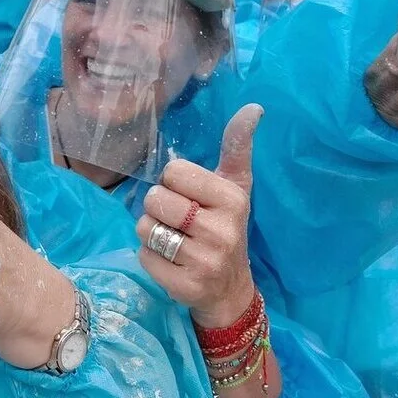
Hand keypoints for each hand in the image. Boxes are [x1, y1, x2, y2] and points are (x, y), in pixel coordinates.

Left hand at [136, 104, 262, 328]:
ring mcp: (204, 261)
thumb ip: (237, 146)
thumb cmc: (225, 226)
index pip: (173, 172)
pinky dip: (150, 257)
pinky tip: (171, 262)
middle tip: (179, 220)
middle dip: (159, 207)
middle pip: (155, 198)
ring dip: (151, 232)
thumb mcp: (235, 186)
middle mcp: (221, 230)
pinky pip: (144, 256)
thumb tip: (253, 107)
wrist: (230, 290)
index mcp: (232, 198)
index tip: (190, 197)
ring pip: (145, 227)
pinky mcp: (185, 286)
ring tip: (173, 239)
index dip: (174, 183)